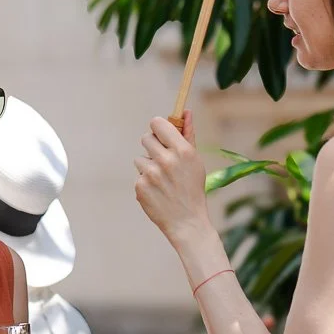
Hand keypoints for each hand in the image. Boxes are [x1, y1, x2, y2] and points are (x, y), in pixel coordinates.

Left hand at [133, 110, 210, 244]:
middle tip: (162, 160)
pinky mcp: (140, 187)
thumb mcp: (195, 161)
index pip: (158, 123)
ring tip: (162, 181)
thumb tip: (186, 111)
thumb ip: (188, 134)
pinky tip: (157, 192)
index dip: (158, 127)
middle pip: (146, 138)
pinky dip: (146, 183)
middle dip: (152, 147)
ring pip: (140, 159)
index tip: (160, 133)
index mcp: (182, 150)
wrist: (187, 222)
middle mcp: (166, 160)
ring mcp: (151, 174)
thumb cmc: (193, 188)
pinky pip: (138, 176)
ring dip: (148, 167)